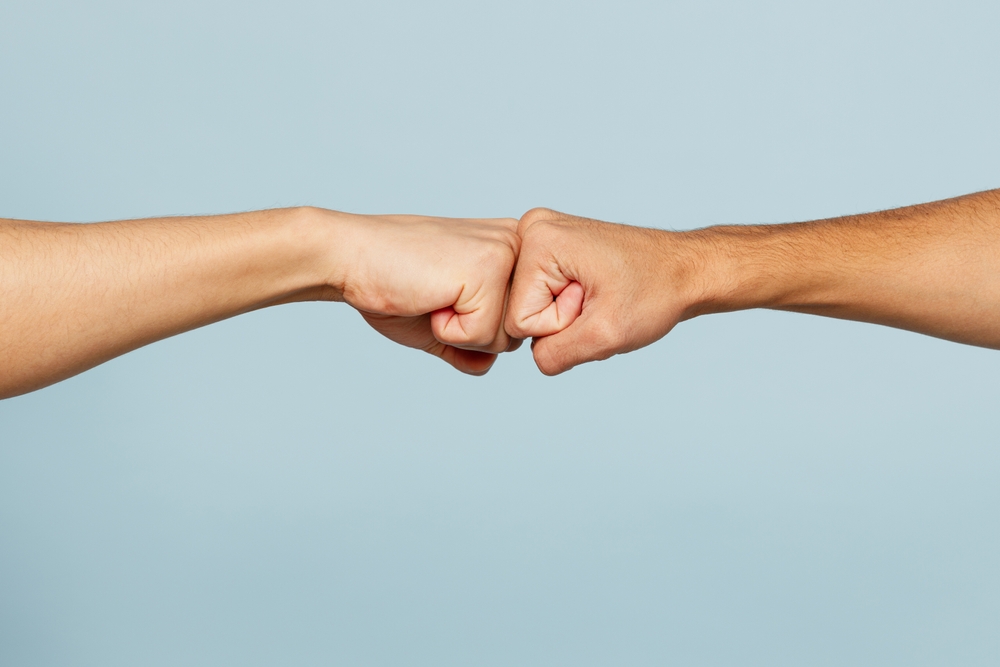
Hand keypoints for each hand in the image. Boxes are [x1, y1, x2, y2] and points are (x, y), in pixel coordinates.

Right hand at [328, 211, 521, 374]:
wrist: (350, 257)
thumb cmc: (393, 282)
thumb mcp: (444, 319)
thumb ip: (474, 343)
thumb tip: (488, 364)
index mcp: (513, 249)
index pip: (523, 323)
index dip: (478, 327)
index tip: (444, 294)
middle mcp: (518, 244)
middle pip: (520, 334)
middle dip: (473, 333)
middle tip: (436, 296)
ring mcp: (505, 255)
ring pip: (507, 339)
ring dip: (460, 334)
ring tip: (433, 295)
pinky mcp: (487, 270)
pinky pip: (483, 336)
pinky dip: (448, 332)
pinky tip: (430, 297)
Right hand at [505, 208, 702, 374]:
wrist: (688, 270)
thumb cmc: (656, 291)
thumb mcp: (606, 335)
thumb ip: (556, 355)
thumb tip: (534, 359)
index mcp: (538, 240)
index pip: (519, 319)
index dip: (561, 324)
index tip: (595, 301)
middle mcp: (533, 229)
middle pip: (520, 310)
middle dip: (562, 320)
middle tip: (600, 299)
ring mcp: (541, 236)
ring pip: (532, 307)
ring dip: (568, 315)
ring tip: (601, 295)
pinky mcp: (551, 248)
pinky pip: (543, 298)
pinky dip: (571, 305)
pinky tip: (596, 292)